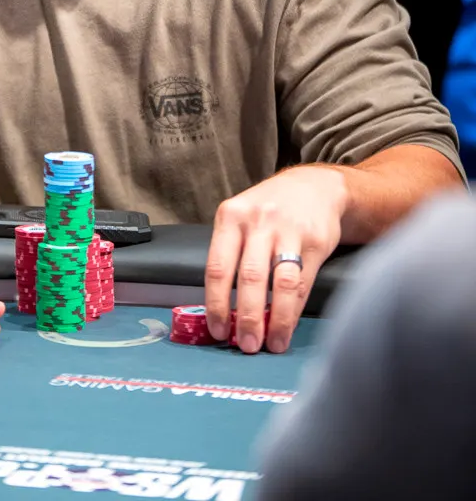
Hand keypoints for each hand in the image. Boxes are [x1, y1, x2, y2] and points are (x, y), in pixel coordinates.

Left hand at [205, 166, 347, 353]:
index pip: (217, 266)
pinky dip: (294, 310)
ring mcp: (288, 230)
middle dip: (247, 317)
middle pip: (249, 277)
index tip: (218, 330)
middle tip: (245, 345)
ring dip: (275, 320)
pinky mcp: (315, 241)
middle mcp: (258, 221)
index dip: (216, 303)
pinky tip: (288, 327)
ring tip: (271, 344)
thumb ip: (230, 253)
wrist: (315, 186)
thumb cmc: (269, 209)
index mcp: (230, 217)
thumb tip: (220, 307)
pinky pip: (302, 282)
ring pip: (279, 283)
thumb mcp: (241, 217)